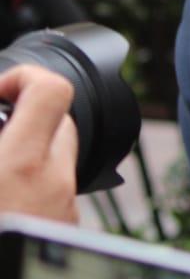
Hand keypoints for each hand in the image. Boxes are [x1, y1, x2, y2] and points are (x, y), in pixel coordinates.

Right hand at [0, 65, 78, 222]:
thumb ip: (0, 134)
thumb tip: (2, 121)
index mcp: (22, 167)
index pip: (52, 90)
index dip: (24, 77)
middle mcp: (54, 185)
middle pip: (59, 122)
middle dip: (22, 119)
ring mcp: (65, 209)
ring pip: (57, 159)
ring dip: (26, 154)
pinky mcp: (67, 229)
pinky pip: (55, 191)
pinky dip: (32, 185)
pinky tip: (6, 198)